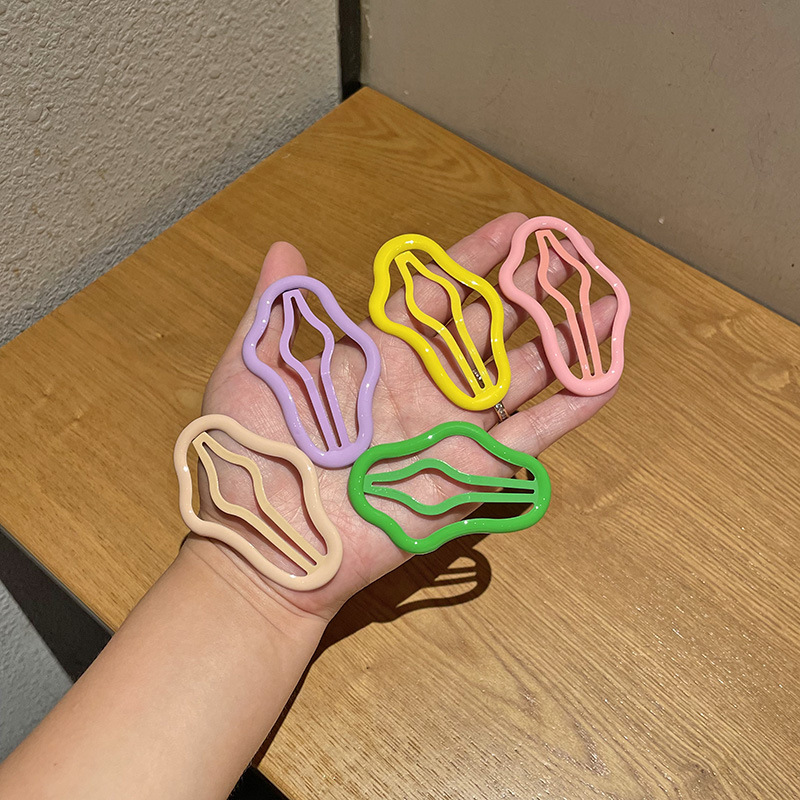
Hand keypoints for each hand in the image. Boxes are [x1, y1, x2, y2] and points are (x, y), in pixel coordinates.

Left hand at [188, 213, 618, 620]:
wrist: (270, 541)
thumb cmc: (254, 455)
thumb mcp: (253, 368)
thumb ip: (276, 310)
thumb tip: (285, 249)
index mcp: (379, 355)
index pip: (440, 295)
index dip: (476, 260)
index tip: (516, 228)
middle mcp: (424, 386)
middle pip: (491, 329)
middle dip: (530, 292)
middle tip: (570, 255)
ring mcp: (452, 430)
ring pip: (522, 378)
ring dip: (563, 344)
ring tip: (605, 308)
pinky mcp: (471, 475)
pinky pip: (530, 439)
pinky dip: (568, 412)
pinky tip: (605, 378)